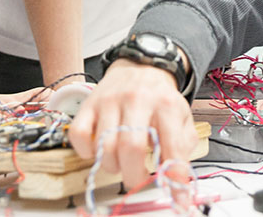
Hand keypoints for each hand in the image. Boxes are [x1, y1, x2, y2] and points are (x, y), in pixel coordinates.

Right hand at [69, 59, 197, 189]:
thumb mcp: (181, 116)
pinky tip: (99, 151)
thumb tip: (178, 182)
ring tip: (120, 163)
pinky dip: (86, 152)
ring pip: (105, 146)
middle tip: (137, 180)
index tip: (176, 198)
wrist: (141, 66)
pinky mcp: (90, 103)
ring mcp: (111, 100)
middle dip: (134, 176)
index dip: (173, 177)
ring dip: (112, 166)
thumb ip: (182, 147)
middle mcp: (138, 99)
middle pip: (131, 148)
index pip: (171, 146)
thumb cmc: (160, 98)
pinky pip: (80, 135)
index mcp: (166, 104)